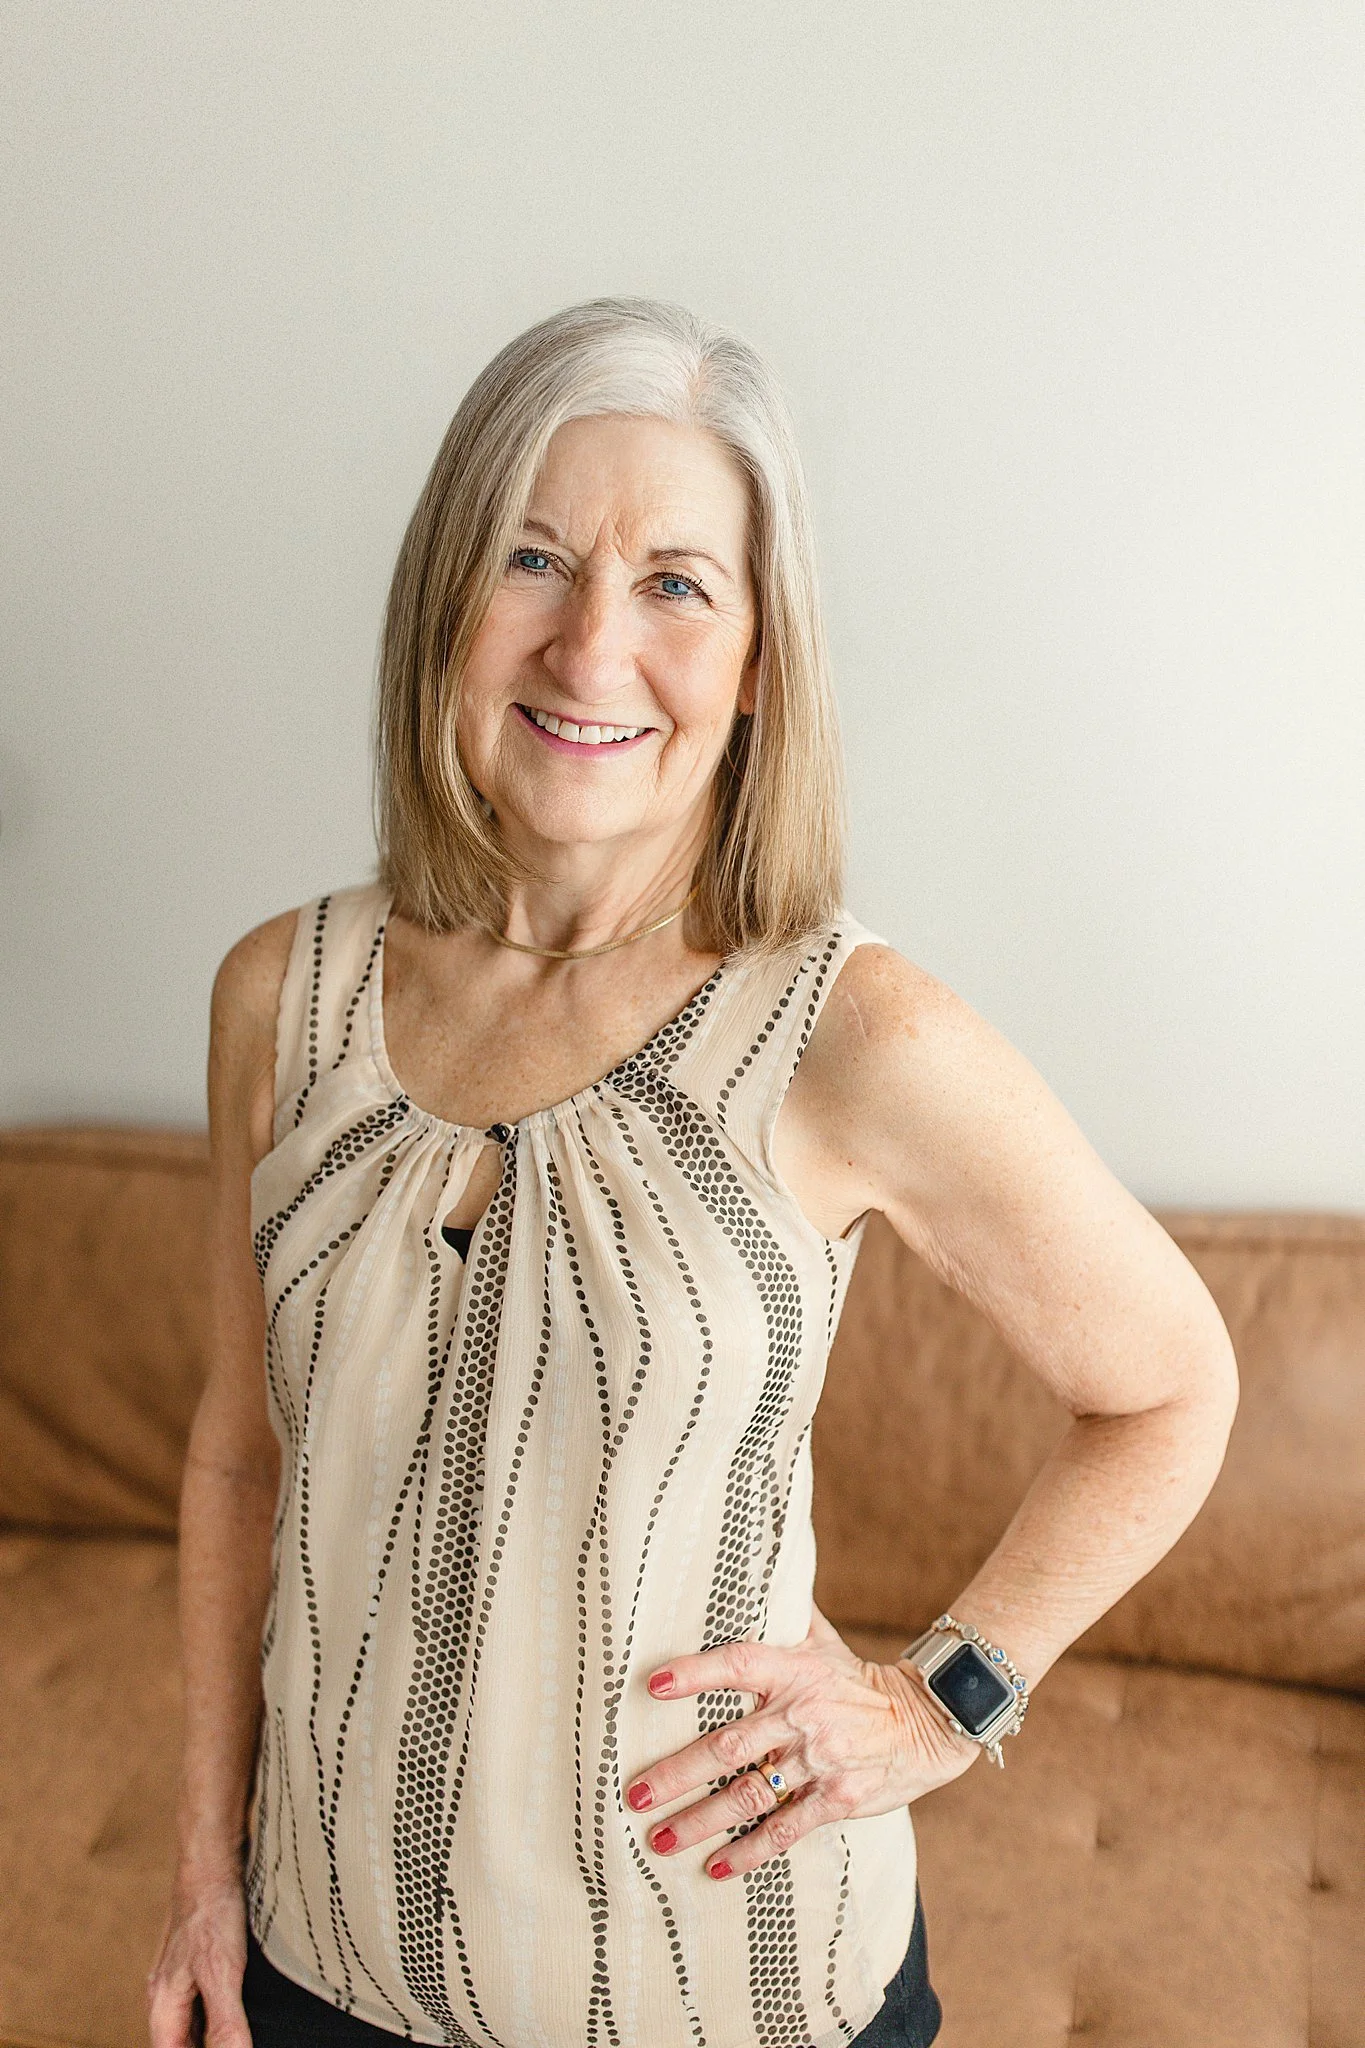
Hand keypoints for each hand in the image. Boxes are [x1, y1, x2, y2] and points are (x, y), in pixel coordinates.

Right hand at [147, 1866, 250, 2047]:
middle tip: (234, 2043)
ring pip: (189, 2022)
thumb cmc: (212, 1912)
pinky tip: (239, 2009)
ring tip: (237, 2035)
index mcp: (162, 2004)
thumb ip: (224, 2023)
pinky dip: (216, 2013)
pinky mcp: (198, 1960)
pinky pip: (202, 2000)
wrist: (213, 1860)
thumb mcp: (222, 1973)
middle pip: (178, 2042)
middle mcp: (165, 1993)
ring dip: (207, 2036)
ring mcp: (180, 1975)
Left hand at [624, 1604, 980, 1881]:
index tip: (652, 1685)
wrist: (925, 1723)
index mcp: (792, 1671)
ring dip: (699, 1820)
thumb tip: (757, 1568)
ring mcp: (817, 1760)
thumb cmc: (859, 1682)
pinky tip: (714, 1867)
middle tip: (635, 1793)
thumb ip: (786, 1615)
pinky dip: (749, 1851)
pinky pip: (784, 1829)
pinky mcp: (836, 1799)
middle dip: (676, 1773)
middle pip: (727, 1746)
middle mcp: (800, 1715)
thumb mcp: (824, 1642)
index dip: (694, 1673)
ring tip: (658, 1838)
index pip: (736, 1664)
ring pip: (747, 1795)